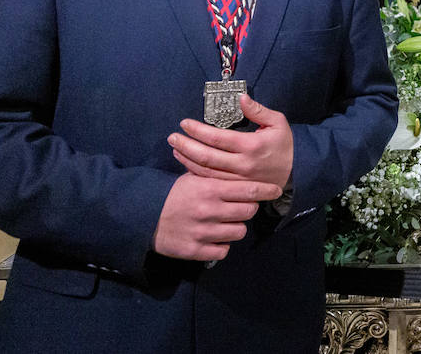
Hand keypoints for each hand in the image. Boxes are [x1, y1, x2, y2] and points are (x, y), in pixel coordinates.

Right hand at [152, 173, 279, 260]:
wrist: (144, 217)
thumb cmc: (174, 194)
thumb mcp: (194, 178)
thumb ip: (218, 177)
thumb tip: (245, 169)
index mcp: (210, 189)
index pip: (249, 190)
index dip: (266, 190)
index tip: (276, 190)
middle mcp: (209, 211)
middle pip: (249, 211)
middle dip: (249, 208)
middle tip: (241, 207)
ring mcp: (203, 232)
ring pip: (239, 232)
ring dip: (236, 227)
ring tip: (225, 223)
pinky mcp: (195, 251)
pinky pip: (223, 251)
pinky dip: (222, 245)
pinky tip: (214, 238)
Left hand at [169, 94, 293, 189]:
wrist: (297, 171)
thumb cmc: (285, 144)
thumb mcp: (277, 122)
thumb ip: (257, 110)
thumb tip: (241, 98)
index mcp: (251, 146)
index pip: (217, 138)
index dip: (198, 130)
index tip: (185, 123)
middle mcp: (242, 164)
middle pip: (207, 156)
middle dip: (186, 146)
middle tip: (172, 137)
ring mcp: (238, 179)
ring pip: (206, 171)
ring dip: (187, 160)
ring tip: (175, 150)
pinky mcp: (237, 188)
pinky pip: (212, 182)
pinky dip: (197, 173)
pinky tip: (187, 165)